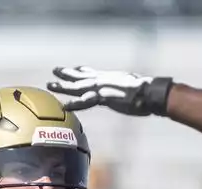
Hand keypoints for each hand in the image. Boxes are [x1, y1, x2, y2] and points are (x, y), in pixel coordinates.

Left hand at [49, 67, 173, 115]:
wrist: (151, 93)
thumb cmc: (147, 92)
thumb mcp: (133, 87)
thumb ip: (126, 89)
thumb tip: (129, 92)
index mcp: (110, 78)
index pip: (93, 73)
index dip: (82, 71)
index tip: (74, 68)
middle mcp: (103, 80)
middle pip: (81, 77)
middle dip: (67, 74)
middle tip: (55, 71)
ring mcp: (102, 88)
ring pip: (78, 87)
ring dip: (63, 87)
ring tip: (50, 85)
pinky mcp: (104, 97)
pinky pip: (85, 101)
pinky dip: (74, 104)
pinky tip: (64, 106)